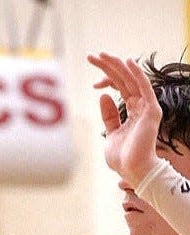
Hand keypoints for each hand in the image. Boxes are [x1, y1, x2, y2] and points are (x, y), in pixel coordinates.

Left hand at [88, 52, 161, 187]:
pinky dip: (136, 74)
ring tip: (102, 55)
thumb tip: (103, 96)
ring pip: (130, 79)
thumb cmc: (123, 159)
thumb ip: (109, 116)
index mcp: (133, 111)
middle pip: (123, 79)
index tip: (92, 75)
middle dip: (107, 67)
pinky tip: (127, 62)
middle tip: (92, 56)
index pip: (120, 87)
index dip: (106, 78)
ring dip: (117, 66)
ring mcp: (147, 106)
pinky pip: (143, 87)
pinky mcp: (150, 109)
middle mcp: (141, 105)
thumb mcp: (111, 134)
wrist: (133, 170)